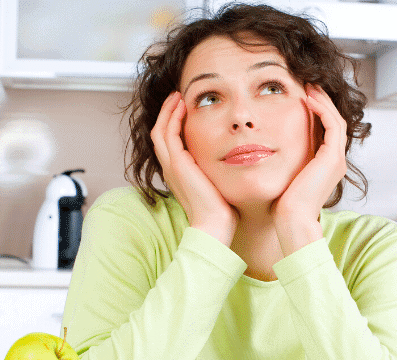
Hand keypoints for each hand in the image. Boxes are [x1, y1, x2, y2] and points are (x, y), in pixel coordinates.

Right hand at [151, 92, 237, 245]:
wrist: (215, 225)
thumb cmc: (222, 210)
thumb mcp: (219, 184)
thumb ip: (219, 171)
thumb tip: (236, 160)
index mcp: (179, 173)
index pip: (170, 142)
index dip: (174, 124)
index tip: (186, 109)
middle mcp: (171, 168)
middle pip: (160, 132)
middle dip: (168, 113)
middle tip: (178, 97)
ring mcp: (172, 165)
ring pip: (161, 130)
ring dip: (169, 110)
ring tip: (178, 96)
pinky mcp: (177, 163)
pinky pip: (168, 133)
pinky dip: (173, 117)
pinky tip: (184, 105)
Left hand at [273, 84, 347, 254]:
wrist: (289, 221)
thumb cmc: (279, 206)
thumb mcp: (280, 177)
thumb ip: (279, 161)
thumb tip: (260, 149)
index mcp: (324, 167)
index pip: (324, 131)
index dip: (314, 111)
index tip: (298, 96)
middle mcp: (334, 162)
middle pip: (333, 121)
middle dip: (320, 101)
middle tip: (306, 83)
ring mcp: (336, 160)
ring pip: (335, 119)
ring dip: (322, 100)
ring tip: (308, 84)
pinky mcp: (332, 158)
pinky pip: (332, 125)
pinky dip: (321, 109)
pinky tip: (306, 98)